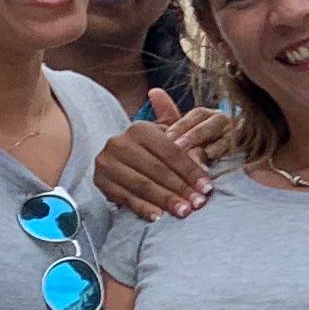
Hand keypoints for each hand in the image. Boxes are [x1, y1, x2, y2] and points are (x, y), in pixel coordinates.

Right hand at [91, 88, 232, 219]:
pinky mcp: (101, 182)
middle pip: (157, 169)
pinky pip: (126, 198)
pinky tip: (159, 217)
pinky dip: (143, 208)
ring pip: (142, 184)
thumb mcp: (163, 133)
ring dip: (165, 200)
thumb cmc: (151, 151)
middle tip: (198, 204)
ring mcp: (107, 163)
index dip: (191, 170)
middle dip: (181, 188)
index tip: (207, 187)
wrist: (119, 166)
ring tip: (184, 212)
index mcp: (139, 129)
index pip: (171, 151)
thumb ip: (171, 117)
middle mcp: (119, 143)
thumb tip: (156, 92)